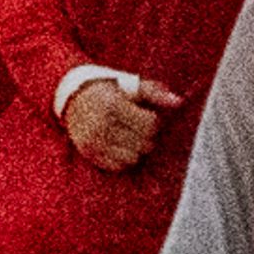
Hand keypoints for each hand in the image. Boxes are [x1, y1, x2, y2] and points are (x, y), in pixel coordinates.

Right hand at [61, 73, 178, 170]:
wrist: (75, 97)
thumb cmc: (111, 90)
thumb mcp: (133, 86)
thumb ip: (156, 92)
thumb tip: (179, 102)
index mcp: (113, 106)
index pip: (151, 124)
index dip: (153, 120)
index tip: (144, 114)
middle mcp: (101, 125)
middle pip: (144, 144)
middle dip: (146, 136)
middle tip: (137, 126)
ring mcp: (93, 142)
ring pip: (133, 158)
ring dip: (136, 149)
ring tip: (129, 136)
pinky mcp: (89, 154)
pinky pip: (117, 166)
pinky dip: (123, 158)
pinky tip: (119, 145)